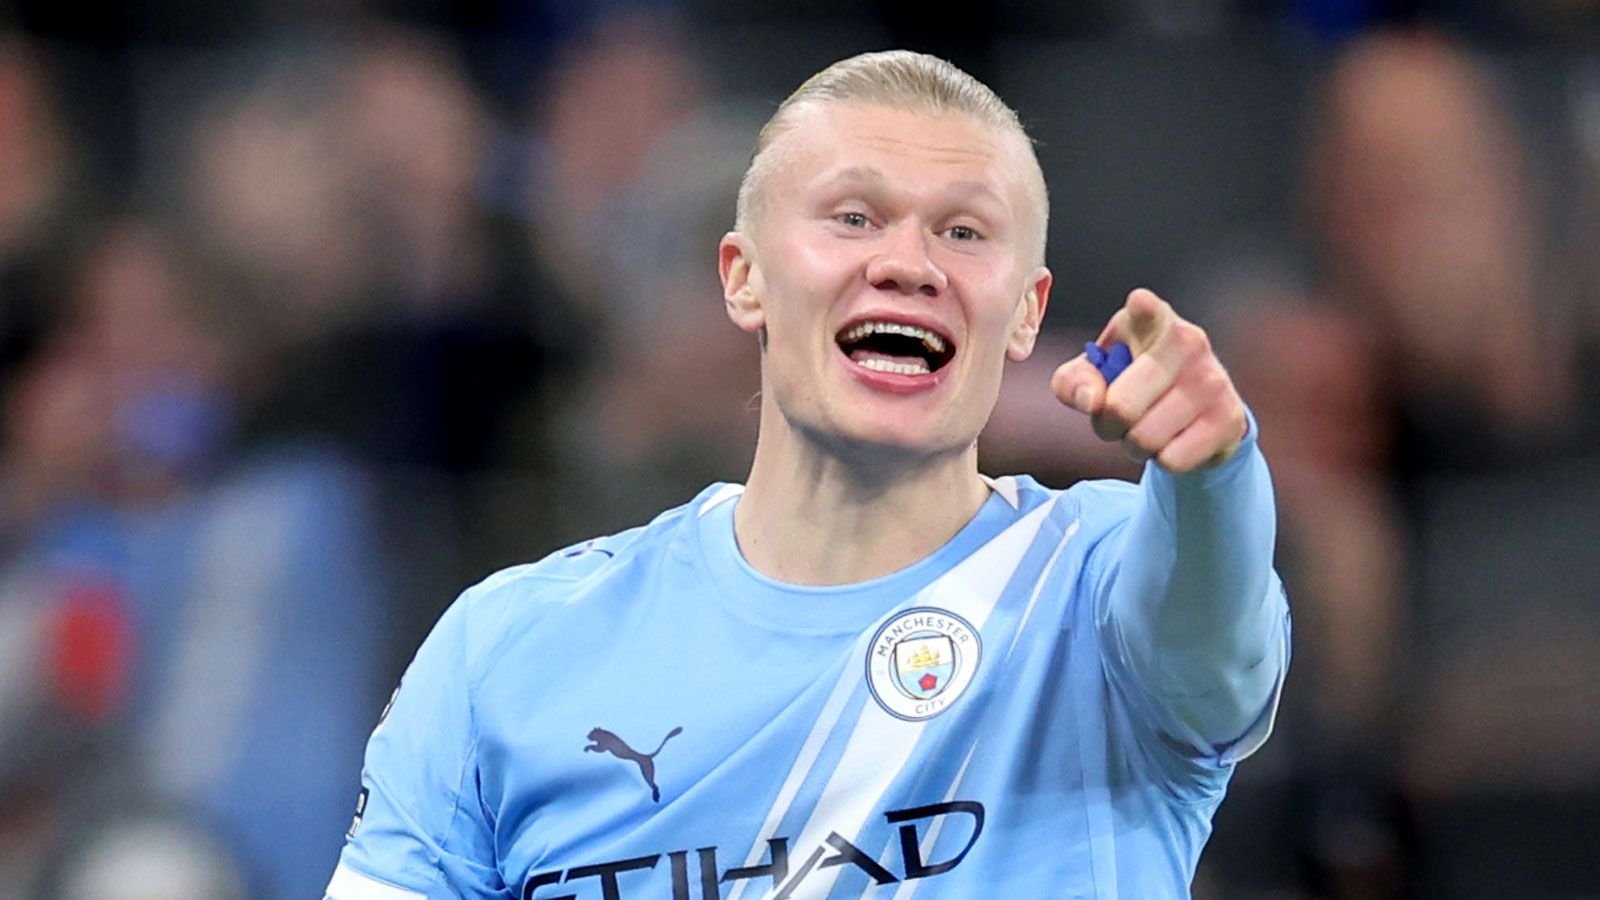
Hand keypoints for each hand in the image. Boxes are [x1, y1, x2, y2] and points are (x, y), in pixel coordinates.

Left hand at [1050, 288, 1246, 473]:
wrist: (1194, 413)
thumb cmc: (1132, 384)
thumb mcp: (1095, 375)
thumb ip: (1073, 383)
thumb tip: (1090, 400)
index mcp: (1150, 320)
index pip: (1146, 307)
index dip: (1142, 309)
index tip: (1141, 305)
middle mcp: (1188, 340)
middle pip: (1120, 407)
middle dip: (1107, 425)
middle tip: (1116, 420)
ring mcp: (1212, 379)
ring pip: (1145, 438)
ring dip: (1135, 445)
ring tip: (1146, 428)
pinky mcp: (1229, 418)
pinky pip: (1173, 460)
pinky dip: (1164, 460)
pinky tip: (1173, 440)